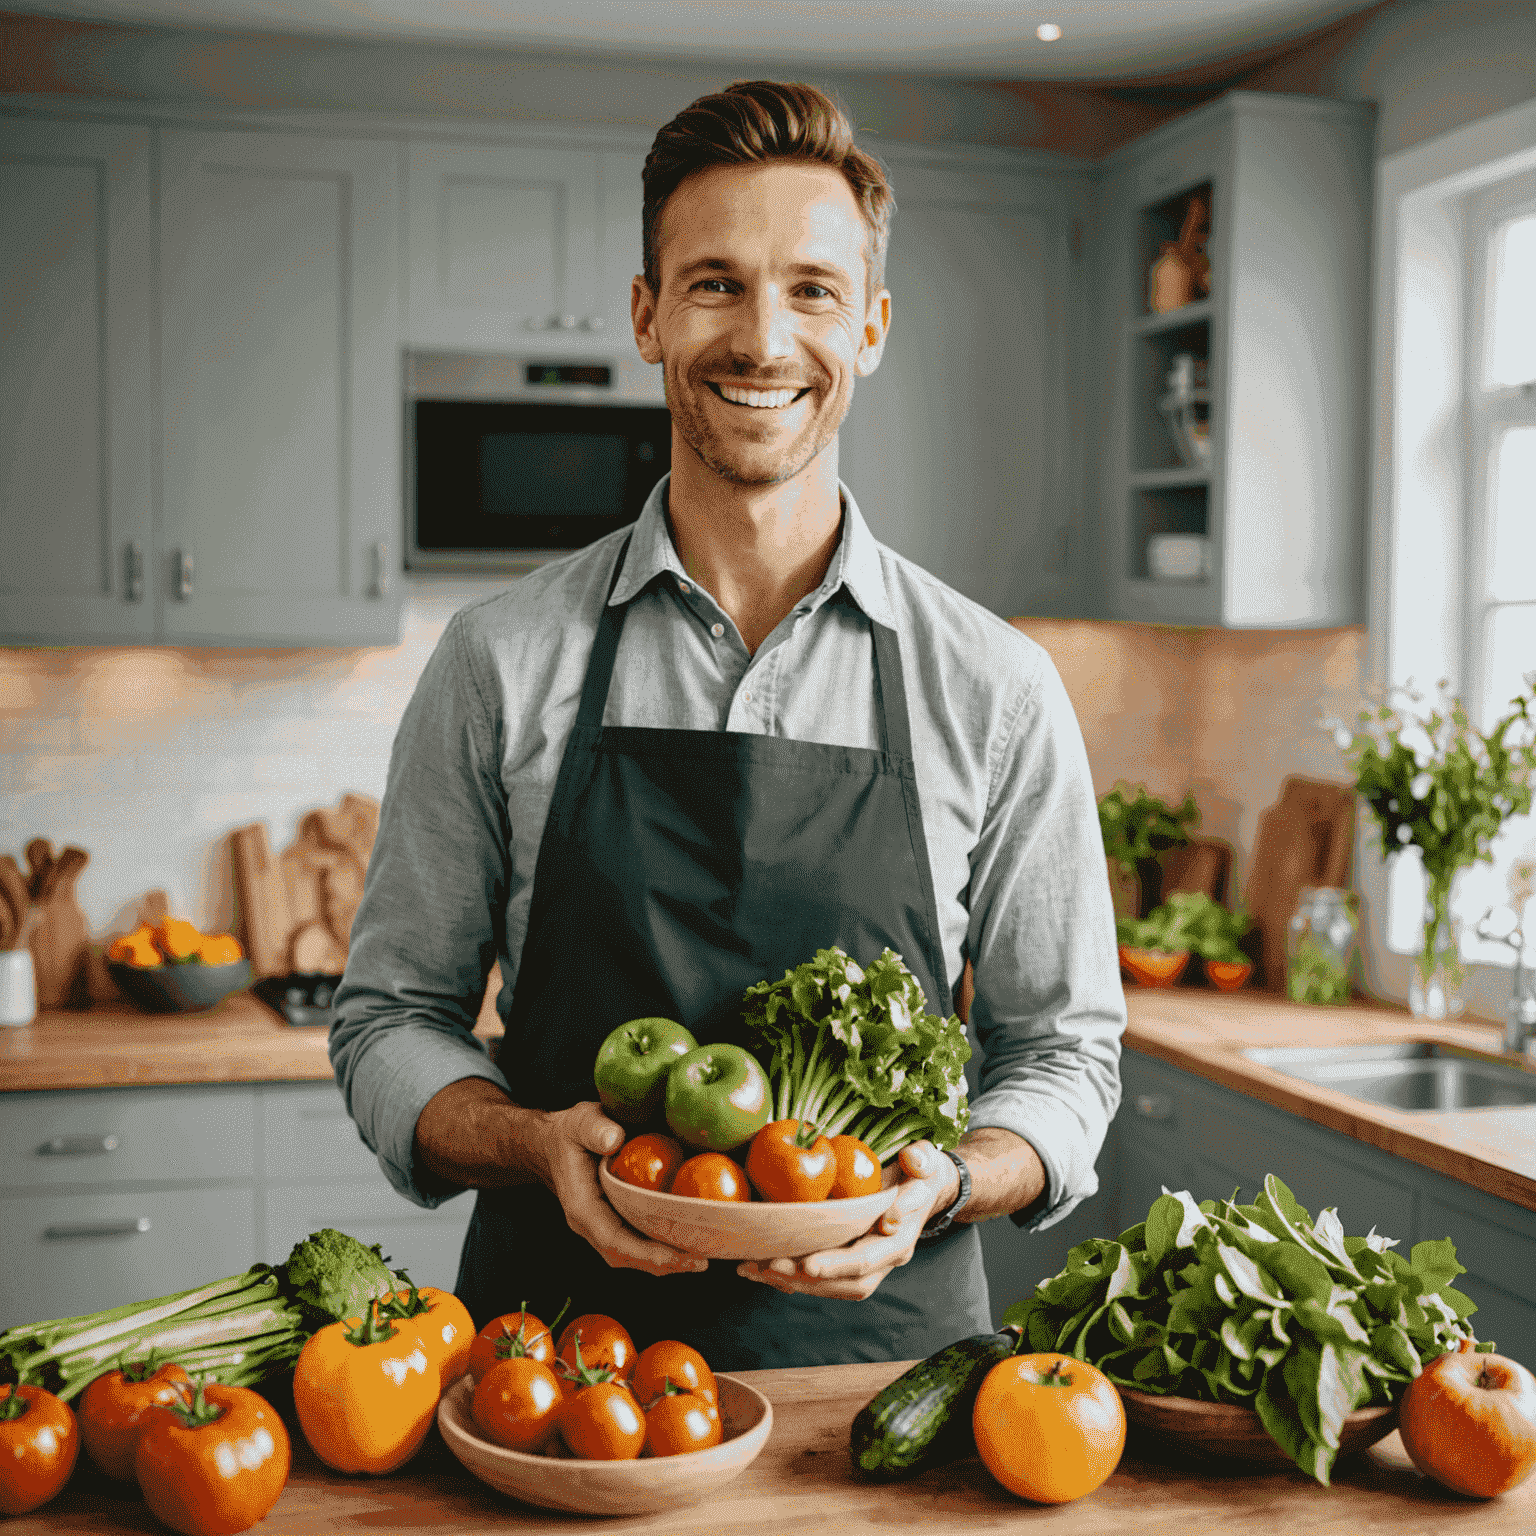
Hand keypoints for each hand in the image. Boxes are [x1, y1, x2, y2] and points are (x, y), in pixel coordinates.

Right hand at [536, 1101, 708, 1277]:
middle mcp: (589, 1224)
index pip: (613, 1239)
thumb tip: (616, 1139)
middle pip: (625, 1256)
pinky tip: (685, 1243)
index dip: (646, 1252)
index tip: (678, 1254)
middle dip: (663, 1263)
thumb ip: (595, 1129)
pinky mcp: (612, 1221)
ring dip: (664, 1262)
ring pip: (631, 1256)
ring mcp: (600, 1226)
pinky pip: (635, 1243)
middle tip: (701, 1262)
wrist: (554, 1142)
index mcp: (581, 1206)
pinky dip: (659, 1248)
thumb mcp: (580, 1122)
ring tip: (699, 1260)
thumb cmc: (570, 1131)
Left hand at [736, 1140, 959, 1300]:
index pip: (872, 1256)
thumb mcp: (925, 1160)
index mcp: (903, 1237)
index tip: (810, 1265)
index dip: (841, 1263)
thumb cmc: (918, 1172)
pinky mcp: (848, 1262)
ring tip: (756, 1268)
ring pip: (831, 1286)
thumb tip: (912, 1164)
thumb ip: (922, 1160)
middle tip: (772, 1265)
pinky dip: (789, 1276)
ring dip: (793, 1281)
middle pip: (847, 1281)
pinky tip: (758, 1267)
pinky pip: (820, 1279)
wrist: (922, 1189)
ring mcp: (868, 1265)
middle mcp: (885, 1259)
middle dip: (808, 1278)